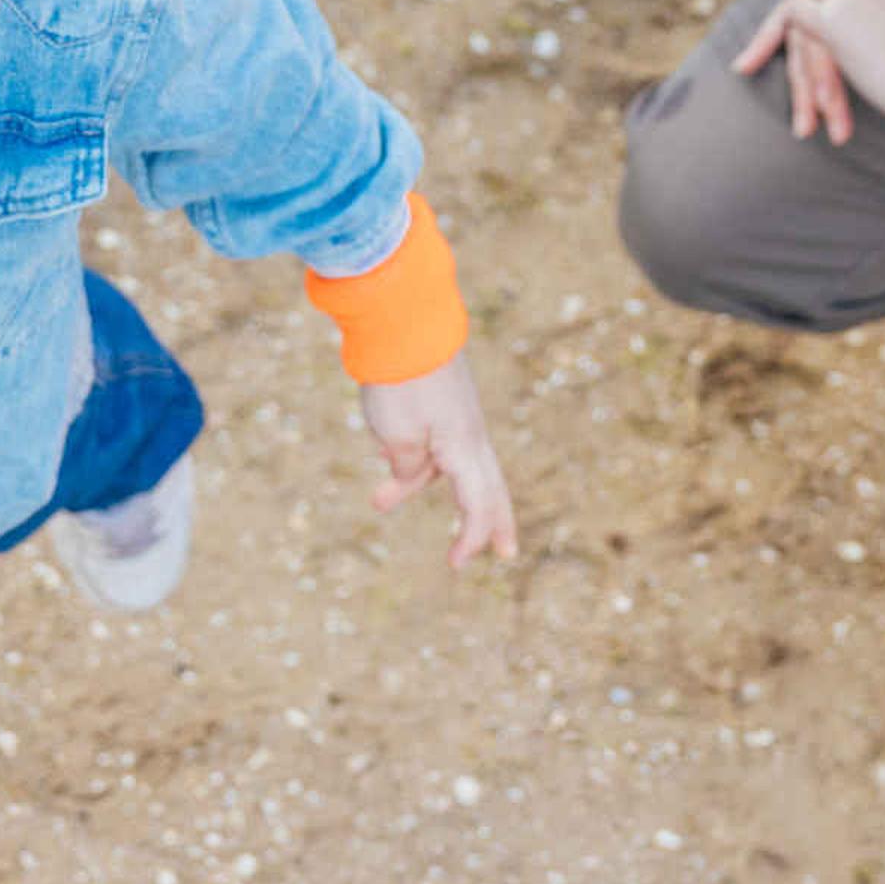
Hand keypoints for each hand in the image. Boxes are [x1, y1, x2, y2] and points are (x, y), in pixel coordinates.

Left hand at [359, 354, 517, 566]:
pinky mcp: (439, 402)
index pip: (477, 504)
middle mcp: (468, 435)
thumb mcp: (397, 435)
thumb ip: (408, 466)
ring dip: (416, 485)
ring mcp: (456, 417)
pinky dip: (408, 457)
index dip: (471, 538)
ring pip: (449, 464)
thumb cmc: (401, 379)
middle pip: (487, 488)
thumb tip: (411, 474)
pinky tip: (378, 452)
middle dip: (491, 522)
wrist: (403, 318)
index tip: (455, 565)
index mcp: (464, 448)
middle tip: (506, 552)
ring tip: (381, 499)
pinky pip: (431, 441)